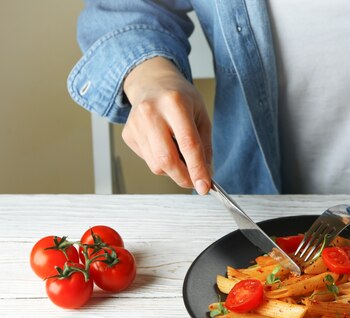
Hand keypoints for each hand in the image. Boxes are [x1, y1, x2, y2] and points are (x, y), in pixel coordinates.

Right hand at [122, 57, 211, 193]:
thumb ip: (205, 147)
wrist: (152, 83)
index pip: (188, 144)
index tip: (204, 187)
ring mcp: (135, 124)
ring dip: (173, 170)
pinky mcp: (128, 134)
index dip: (197, 169)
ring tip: (179, 153)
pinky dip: (161, 161)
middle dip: (184, 177)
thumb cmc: (180, 99)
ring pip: (156, 165)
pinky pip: (148, 160)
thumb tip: (205, 176)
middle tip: (195, 182)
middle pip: (167, 160)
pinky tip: (164, 144)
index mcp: (175, 103)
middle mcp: (151, 112)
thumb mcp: (201, 116)